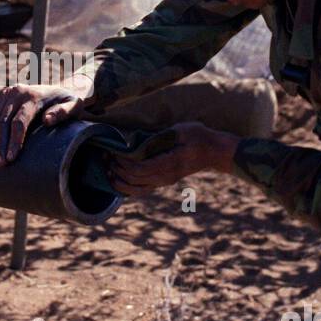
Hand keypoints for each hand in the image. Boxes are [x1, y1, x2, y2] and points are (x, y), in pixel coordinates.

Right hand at [0, 82, 87, 165]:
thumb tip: (47, 120)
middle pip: (4, 121)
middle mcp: (18, 92)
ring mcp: (9, 93)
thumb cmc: (69, 102)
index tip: (11, 158)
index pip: (19, 121)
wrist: (60, 89)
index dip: (14, 141)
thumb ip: (63, 112)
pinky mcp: (4, 97)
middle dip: (1, 144)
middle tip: (1, 163)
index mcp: (34, 96)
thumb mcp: (74, 106)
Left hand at [110, 121, 237, 195]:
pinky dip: (127, 188)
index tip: (113, 152)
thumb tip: (138, 141)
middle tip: (105, 157)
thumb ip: (160, 137)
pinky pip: (141, 190)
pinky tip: (117, 180)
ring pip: (136, 190)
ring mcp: (164, 181)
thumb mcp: (181, 131)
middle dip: (117, 170)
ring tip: (108, 170)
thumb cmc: (199, 137)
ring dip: (119, 181)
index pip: (139, 169)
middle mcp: (165, 177)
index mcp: (169, 164)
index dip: (123, 163)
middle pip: (134, 180)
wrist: (214, 152)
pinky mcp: (162, 181)